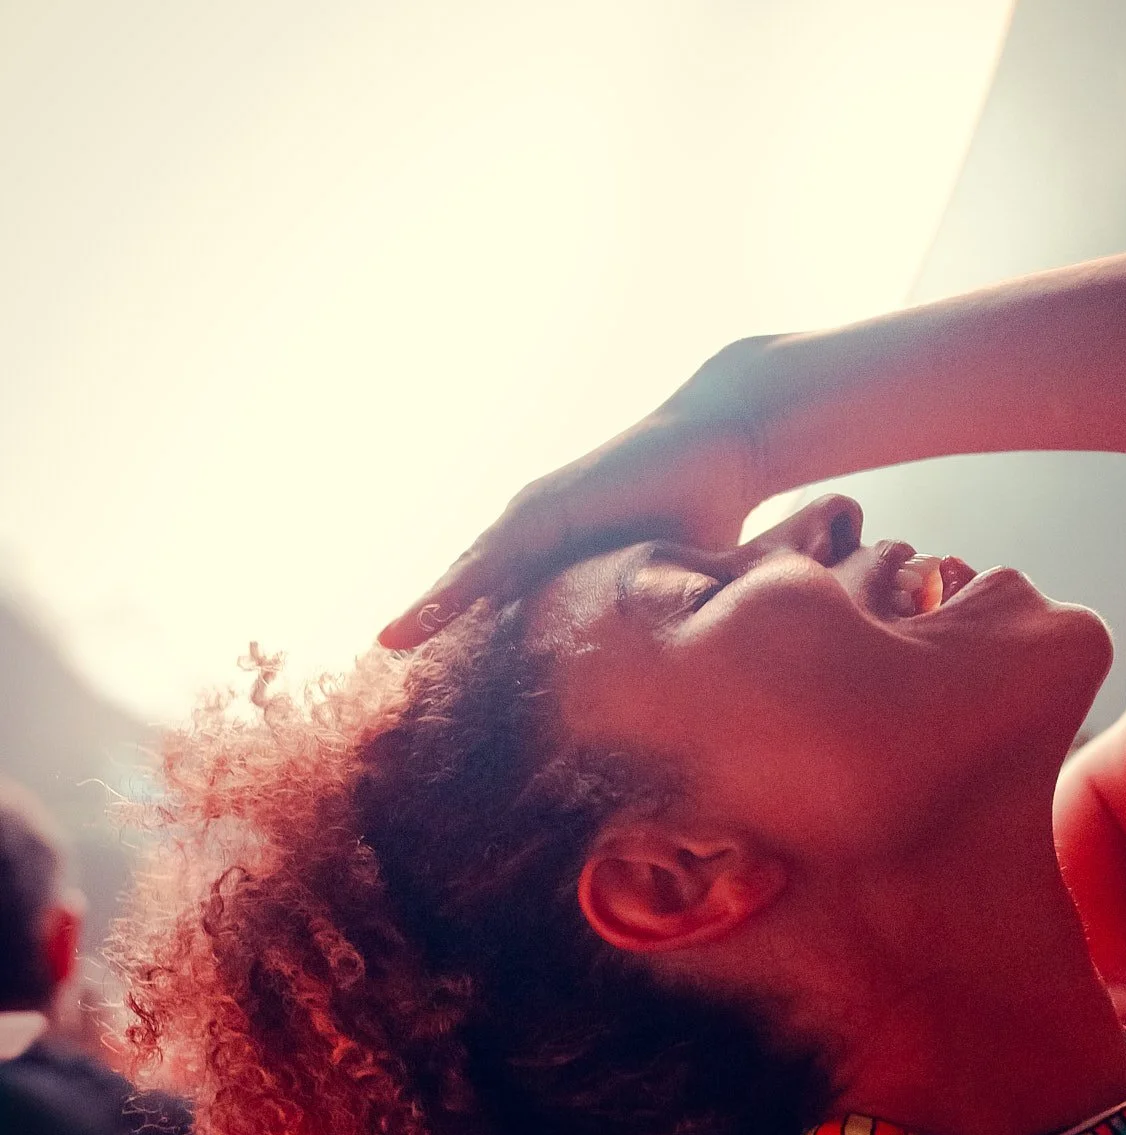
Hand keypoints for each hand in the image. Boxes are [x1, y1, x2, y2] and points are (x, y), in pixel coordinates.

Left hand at [377, 343, 768, 649]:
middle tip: (390, 672)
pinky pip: (496, 551)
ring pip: (472, 574)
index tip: (432, 690)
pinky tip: (431, 608)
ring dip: (430, 608)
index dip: (467, 645)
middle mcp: (538, 538)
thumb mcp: (663, 583)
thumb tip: (654, 686)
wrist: (726, 444)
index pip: (502, 611)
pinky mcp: (548, 503)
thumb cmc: (703, 514)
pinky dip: (462, 581)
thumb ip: (642, 621)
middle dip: (431, 629)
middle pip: (471, 594)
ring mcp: (537, 516)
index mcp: (560, 562)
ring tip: (393, 643)